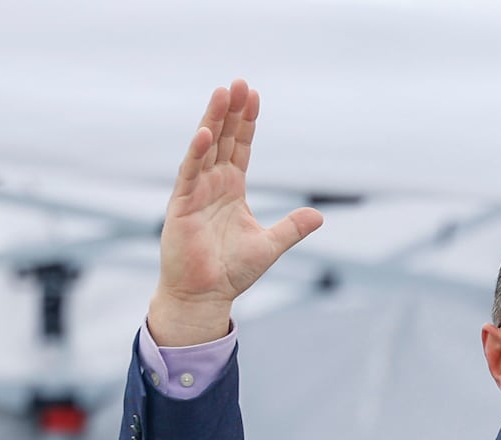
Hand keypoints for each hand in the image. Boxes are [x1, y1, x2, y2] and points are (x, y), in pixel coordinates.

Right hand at [147, 80, 322, 345]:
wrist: (205, 296)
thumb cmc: (231, 272)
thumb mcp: (270, 245)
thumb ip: (292, 228)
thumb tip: (320, 215)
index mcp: (232, 189)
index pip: (240, 147)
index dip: (247, 122)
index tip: (254, 96)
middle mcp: (212, 184)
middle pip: (222, 139)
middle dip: (231, 111)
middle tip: (239, 82)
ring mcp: (195, 192)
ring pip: (204, 148)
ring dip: (212, 120)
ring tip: (222, 93)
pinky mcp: (181, 205)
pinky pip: (189, 173)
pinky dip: (196, 152)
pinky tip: (205, 132)